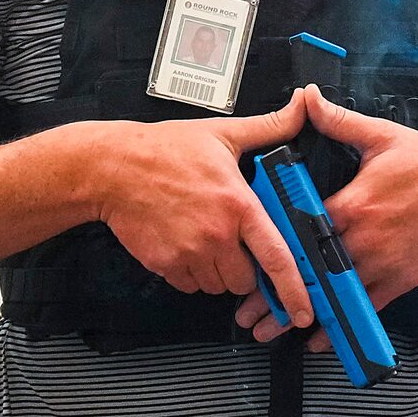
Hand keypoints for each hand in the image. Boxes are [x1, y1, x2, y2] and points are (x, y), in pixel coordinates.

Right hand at [90, 91, 315, 332]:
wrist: (113, 167)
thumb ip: (269, 126)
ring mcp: (189, 253)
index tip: (304, 311)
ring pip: (218, 286)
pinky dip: (192, 274)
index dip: (295, 290)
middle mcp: (217, 235)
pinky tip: (185, 246)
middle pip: (246, 280)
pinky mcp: (166, 264)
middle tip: (234, 244)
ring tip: (206, 239)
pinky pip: (190, 286)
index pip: (276, 257)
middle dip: (246, 270)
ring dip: (218, 273)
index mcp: (238, 205)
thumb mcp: (222, 133)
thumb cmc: (165, 149)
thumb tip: (303, 104)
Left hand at [229, 89, 417, 340]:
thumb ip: (339, 122)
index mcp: (352, 203)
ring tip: (269, 332)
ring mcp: (381, 264)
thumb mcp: (383, 136)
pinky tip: (317, 340)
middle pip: (309, 269)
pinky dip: (340, 327)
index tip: (246, 257)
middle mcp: (362, 239)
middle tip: (245, 311)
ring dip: (299, 315)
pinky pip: (363, 309)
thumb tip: (308, 98)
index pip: (300, 227)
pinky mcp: (399, 282)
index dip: (271, 243)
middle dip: (274, 291)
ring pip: (332, 295)